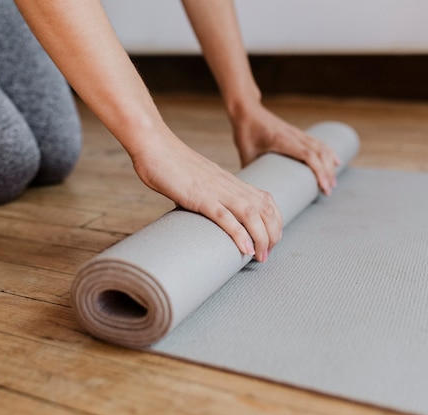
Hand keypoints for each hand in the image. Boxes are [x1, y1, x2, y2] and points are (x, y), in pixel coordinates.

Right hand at [131, 130, 281, 261]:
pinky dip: (238, 234)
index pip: (264, 199)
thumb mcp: (196, 179)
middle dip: (272, 234)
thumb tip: (202, 210)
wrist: (153, 145)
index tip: (271, 239)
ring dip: (261, 238)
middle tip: (266, 255)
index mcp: (228, 180)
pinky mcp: (199, 196)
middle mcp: (227, 185)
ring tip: (260, 257)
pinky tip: (244, 249)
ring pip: (251, 214)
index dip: (274, 221)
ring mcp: (214, 190)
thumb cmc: (169, 163)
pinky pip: (224, 216)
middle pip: (264, 209)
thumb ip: (204, 192)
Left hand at [232, 101, 340, 194]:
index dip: (319, 171)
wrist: (247, 110)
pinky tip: (336, 162)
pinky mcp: (298, 133)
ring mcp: (297, 133)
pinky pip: (319, 142)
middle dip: (327, 173)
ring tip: (332, 183)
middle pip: (320, 153)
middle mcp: (293, 135)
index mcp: (281, 140)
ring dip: (330, 164)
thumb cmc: (245, 131)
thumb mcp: (245, 153)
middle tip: (328, 192)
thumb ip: (252, 172)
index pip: (308, 155)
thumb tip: (253, 192)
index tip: (323, 187)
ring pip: (322, 147)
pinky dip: (329, 153)